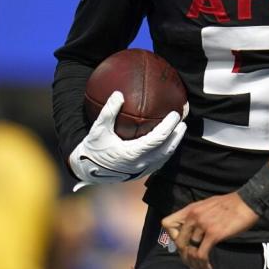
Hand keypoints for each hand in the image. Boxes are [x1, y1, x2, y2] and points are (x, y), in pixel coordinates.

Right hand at [68, 91, 186, 190]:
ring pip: (163, 158)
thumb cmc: (92, 148)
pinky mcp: (138, 175)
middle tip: (183, 123)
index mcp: (132, 154)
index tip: (175, 114)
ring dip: (173, 145)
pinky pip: (157, 164)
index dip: (169, 127)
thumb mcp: (98, 129)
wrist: (85, 171)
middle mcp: (139, 165)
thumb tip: (118, 94)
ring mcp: (140, 172)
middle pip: (166, 150)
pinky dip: (164, 153)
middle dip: (177, 136)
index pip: (158, 139)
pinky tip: (166, 144)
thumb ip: (109, 112)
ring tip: (179, 132)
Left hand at [162, 192, 259, 268]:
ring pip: (190, 251)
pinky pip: (201, 254)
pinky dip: (203, 264)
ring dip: (195, 263)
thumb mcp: (208, 205)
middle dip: (185, 255)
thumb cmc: (231, 205)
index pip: (167, 223)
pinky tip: (208, 268)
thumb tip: (190, 232)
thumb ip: (197, 216)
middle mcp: (194, 216)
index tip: (183, 243)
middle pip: (179, 242)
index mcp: (191, 209)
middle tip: (193, 262)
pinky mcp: (213, 234)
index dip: (172, 235)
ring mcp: (203, 225)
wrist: (248, 202)